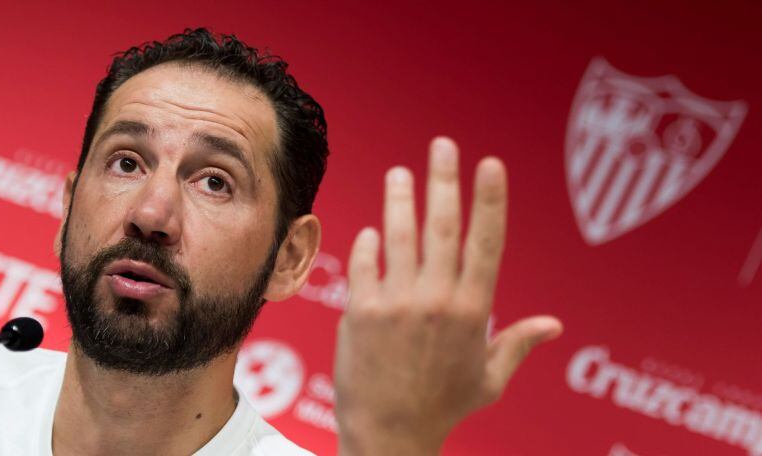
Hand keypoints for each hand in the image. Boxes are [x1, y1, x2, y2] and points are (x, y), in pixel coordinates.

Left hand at [334, 137, 562, 454]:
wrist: (390, 434)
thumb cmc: (443, 406)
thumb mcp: (490, 378)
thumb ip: (519, 344)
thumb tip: (554, 325)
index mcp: (473, 310)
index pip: (487, 241)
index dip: (489, 198)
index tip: (489, 163)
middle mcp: (437, 299)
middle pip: (443, 224)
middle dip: (443, 178)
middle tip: (442, 145)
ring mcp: (397, 302)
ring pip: (400, 235)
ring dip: (399, 199)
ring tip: (399, 174)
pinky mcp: (361, 311)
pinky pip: (365, 263)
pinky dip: (368, 245)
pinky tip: (371, 233)